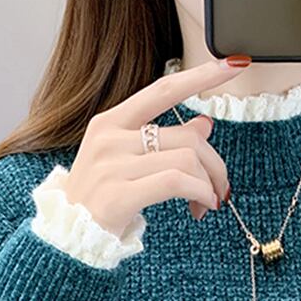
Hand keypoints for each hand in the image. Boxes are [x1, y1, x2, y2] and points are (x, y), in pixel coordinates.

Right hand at [64, 58, 249, 235]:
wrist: (67, 236)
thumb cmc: (102, 199)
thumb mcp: (131, 162)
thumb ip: (167, 140)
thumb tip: (205, 121)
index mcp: (111, 121)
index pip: (163, 89)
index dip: (200, 76)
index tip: (233, 64)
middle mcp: (110, 137)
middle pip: (187, 137)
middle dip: (215, 165)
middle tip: (221, 189)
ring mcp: (112, 165)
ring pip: (187, 159)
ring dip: (210, 185)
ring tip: (208, 202)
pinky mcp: (119, 194)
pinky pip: (177, 182)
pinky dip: (200, 193)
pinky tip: (202, 206)